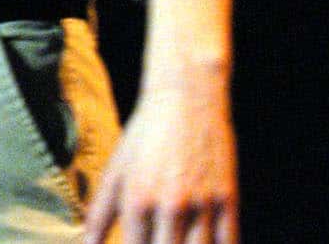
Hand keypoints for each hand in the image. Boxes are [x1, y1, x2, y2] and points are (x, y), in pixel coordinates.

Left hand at [84, 78, 238, 243]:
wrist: (186, 100)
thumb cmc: (144, 137)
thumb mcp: (115, 170)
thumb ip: (99, 212)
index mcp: (136, 200)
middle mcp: (169, 206)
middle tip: (156, 241)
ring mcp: (202, 205)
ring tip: (174, 242)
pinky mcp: (228, 200)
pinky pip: (229, 243)